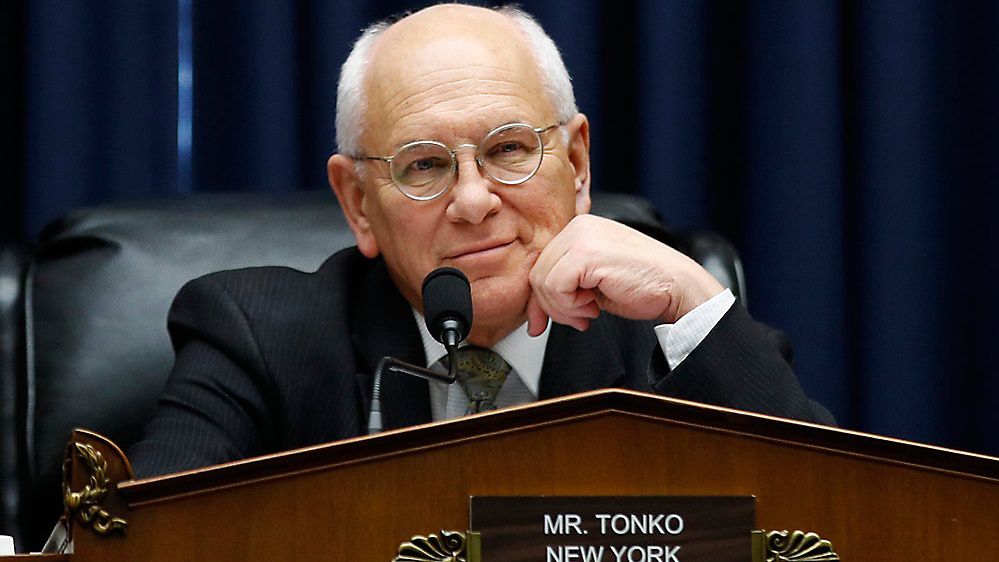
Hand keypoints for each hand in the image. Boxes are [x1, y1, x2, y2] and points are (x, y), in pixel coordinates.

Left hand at [526, 214, 724, 335]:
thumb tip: (535, 312)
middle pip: (537, 274)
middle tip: (579, 319)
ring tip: (590, 311)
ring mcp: (581, 236)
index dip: (540, 299)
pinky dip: (570, 305)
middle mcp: (579, 226)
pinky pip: (555, 286)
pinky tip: (593, 306)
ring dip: (564, 309)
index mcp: (581, 229)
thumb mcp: (594, 282)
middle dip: (552, 307)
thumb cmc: (644, 285)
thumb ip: (565, 285)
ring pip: (543, 282)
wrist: (677, 286)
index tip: (541, 324)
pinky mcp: (585, 253)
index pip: (541, 265)